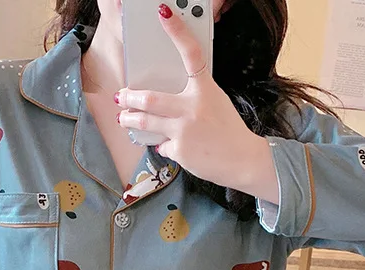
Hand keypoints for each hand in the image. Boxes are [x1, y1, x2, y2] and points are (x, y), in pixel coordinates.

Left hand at [115, 4, 278, 202]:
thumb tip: (165, 104)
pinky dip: (164, 146)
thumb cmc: (229, 131)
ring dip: (130, 120)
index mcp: (205, 90)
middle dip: (130, 97)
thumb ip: (193, 99)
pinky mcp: (179, 150)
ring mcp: (184, 130)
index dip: (177, 32)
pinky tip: (173, 146)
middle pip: (151, 98)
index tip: (163, 14)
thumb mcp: (215, 104)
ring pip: (146, 123)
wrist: (243, 160)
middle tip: (121, 95)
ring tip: (123, 118)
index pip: (192, 54)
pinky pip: (162, 146)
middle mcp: (193, 107)